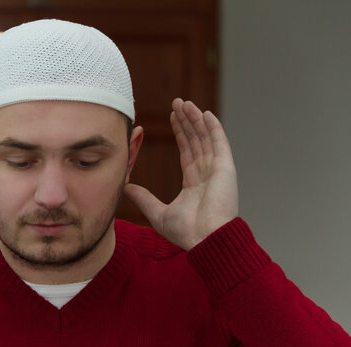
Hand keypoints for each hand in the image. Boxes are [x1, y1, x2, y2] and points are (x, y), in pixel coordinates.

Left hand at [124, 98, 237, 249]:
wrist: (206, 239)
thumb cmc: (186, 232)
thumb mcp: (157, 212)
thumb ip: (142, 198)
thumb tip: (125, 188)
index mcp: (194, 183)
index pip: (187, 151)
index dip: (180, 133)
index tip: (172, 117)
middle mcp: (207, 174)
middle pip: (196, 140)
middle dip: (186, 121)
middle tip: (176, 103)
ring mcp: (218, 170)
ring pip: (205, 138)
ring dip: (195, 119)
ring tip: (184, 103)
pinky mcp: (226, 169)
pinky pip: (219, 143)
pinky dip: (213, 127)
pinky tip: (204, 113)